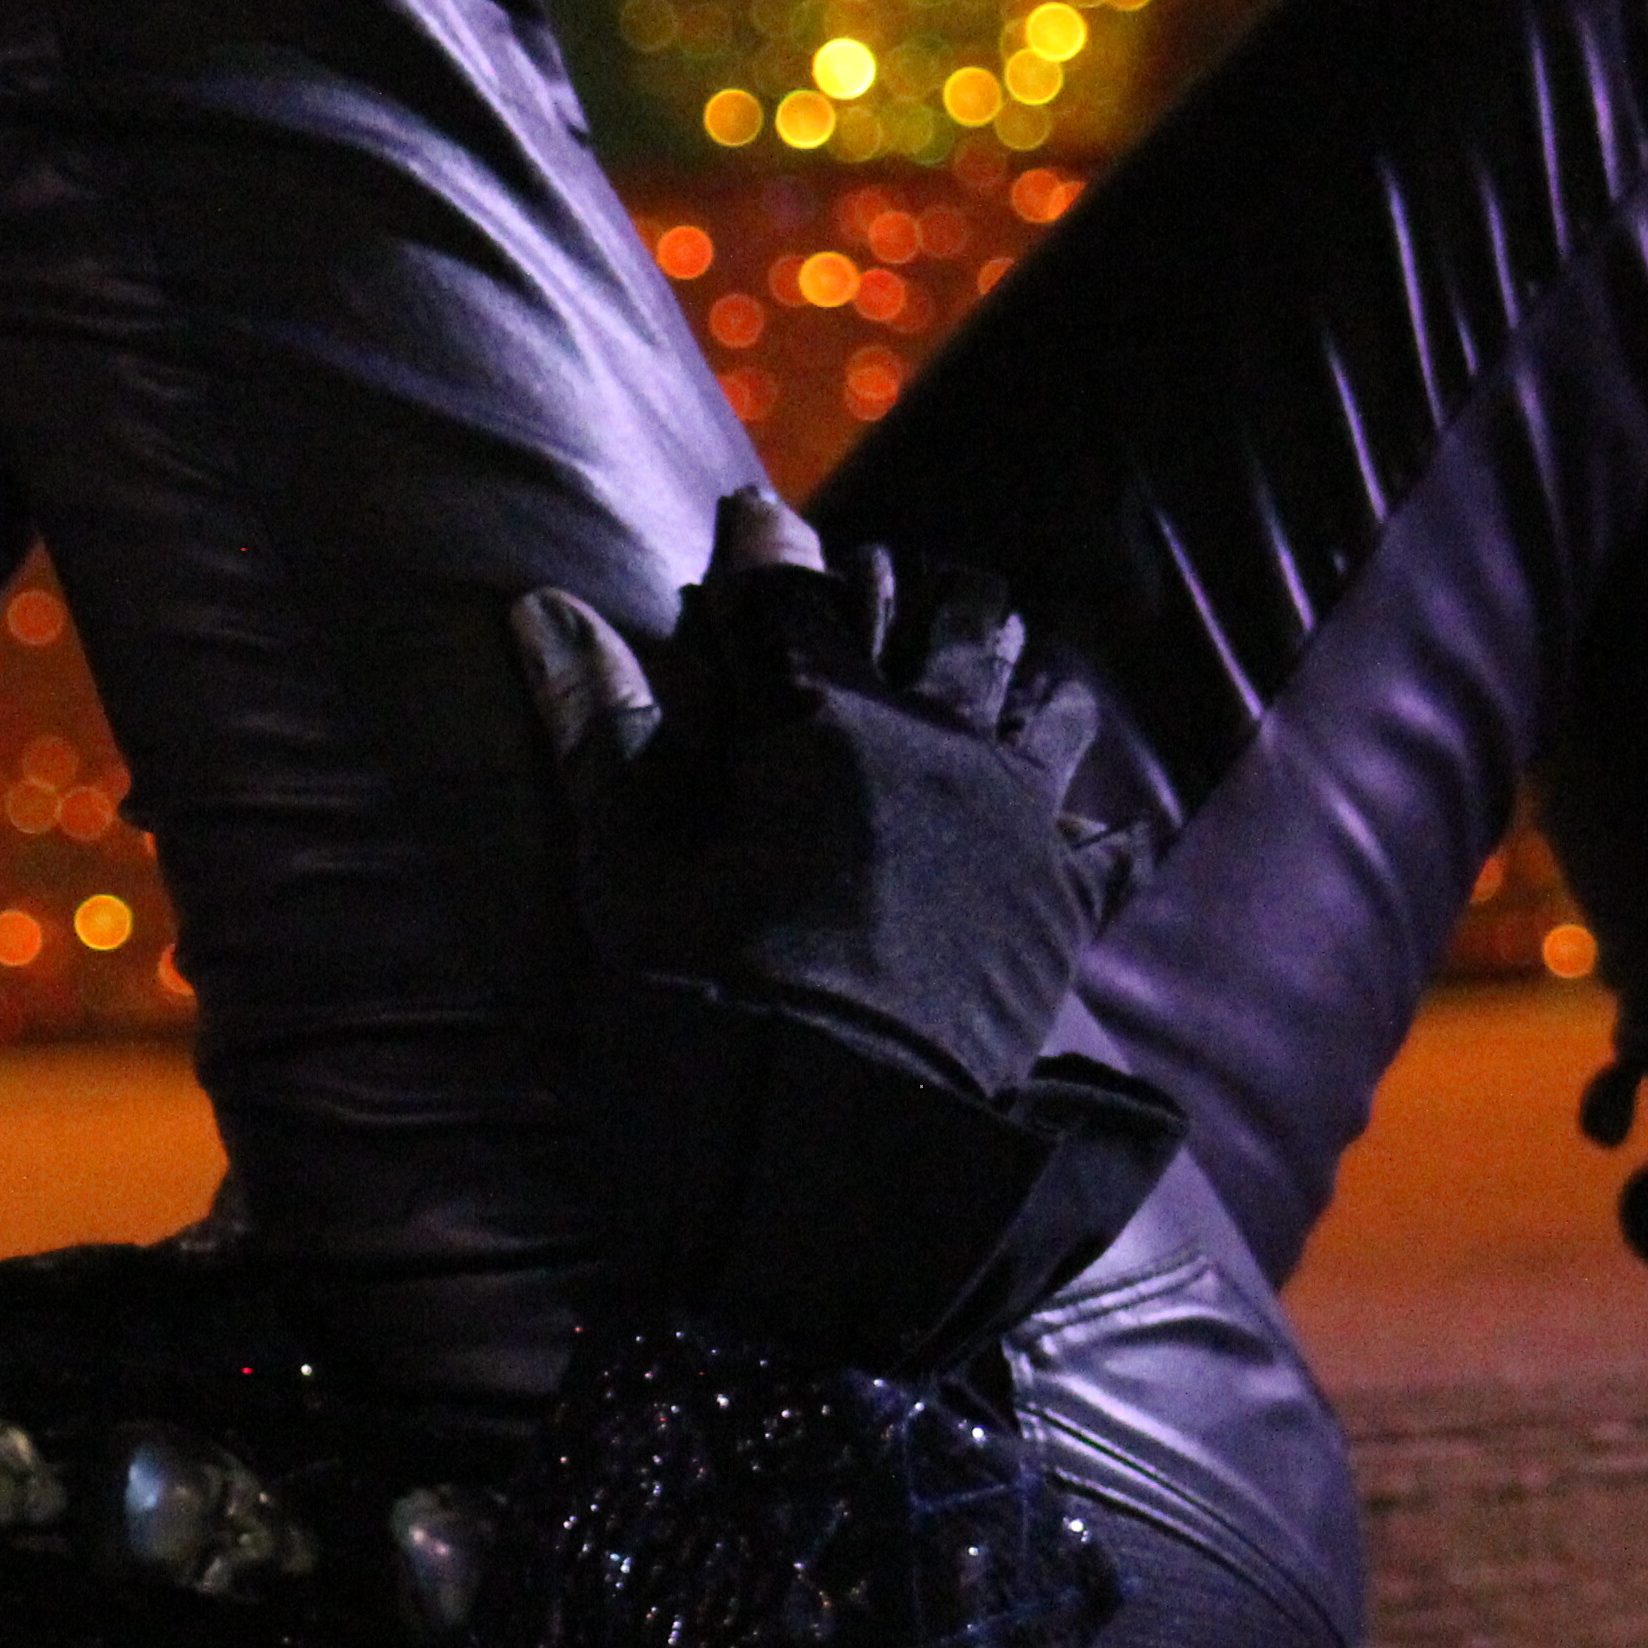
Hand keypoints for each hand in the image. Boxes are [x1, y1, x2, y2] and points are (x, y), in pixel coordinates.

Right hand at [512, 491, 1143, 1104]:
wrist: (833, 1133)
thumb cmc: (706, 998)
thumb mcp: (628, 867)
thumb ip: (600, 728)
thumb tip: (540, 605)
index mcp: (823, 721)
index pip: (791, 590)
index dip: (760, 545)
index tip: (745, 513)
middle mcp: (940, 741)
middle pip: (955, 611)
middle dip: (912, 587)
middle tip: (870, 595)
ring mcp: (1018, 818)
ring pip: (1047, 695)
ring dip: (1013, 675)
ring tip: (983, 681)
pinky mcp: (1064, 903)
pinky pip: (1106, 836)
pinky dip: (1088, 822)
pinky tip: (1068, 825)